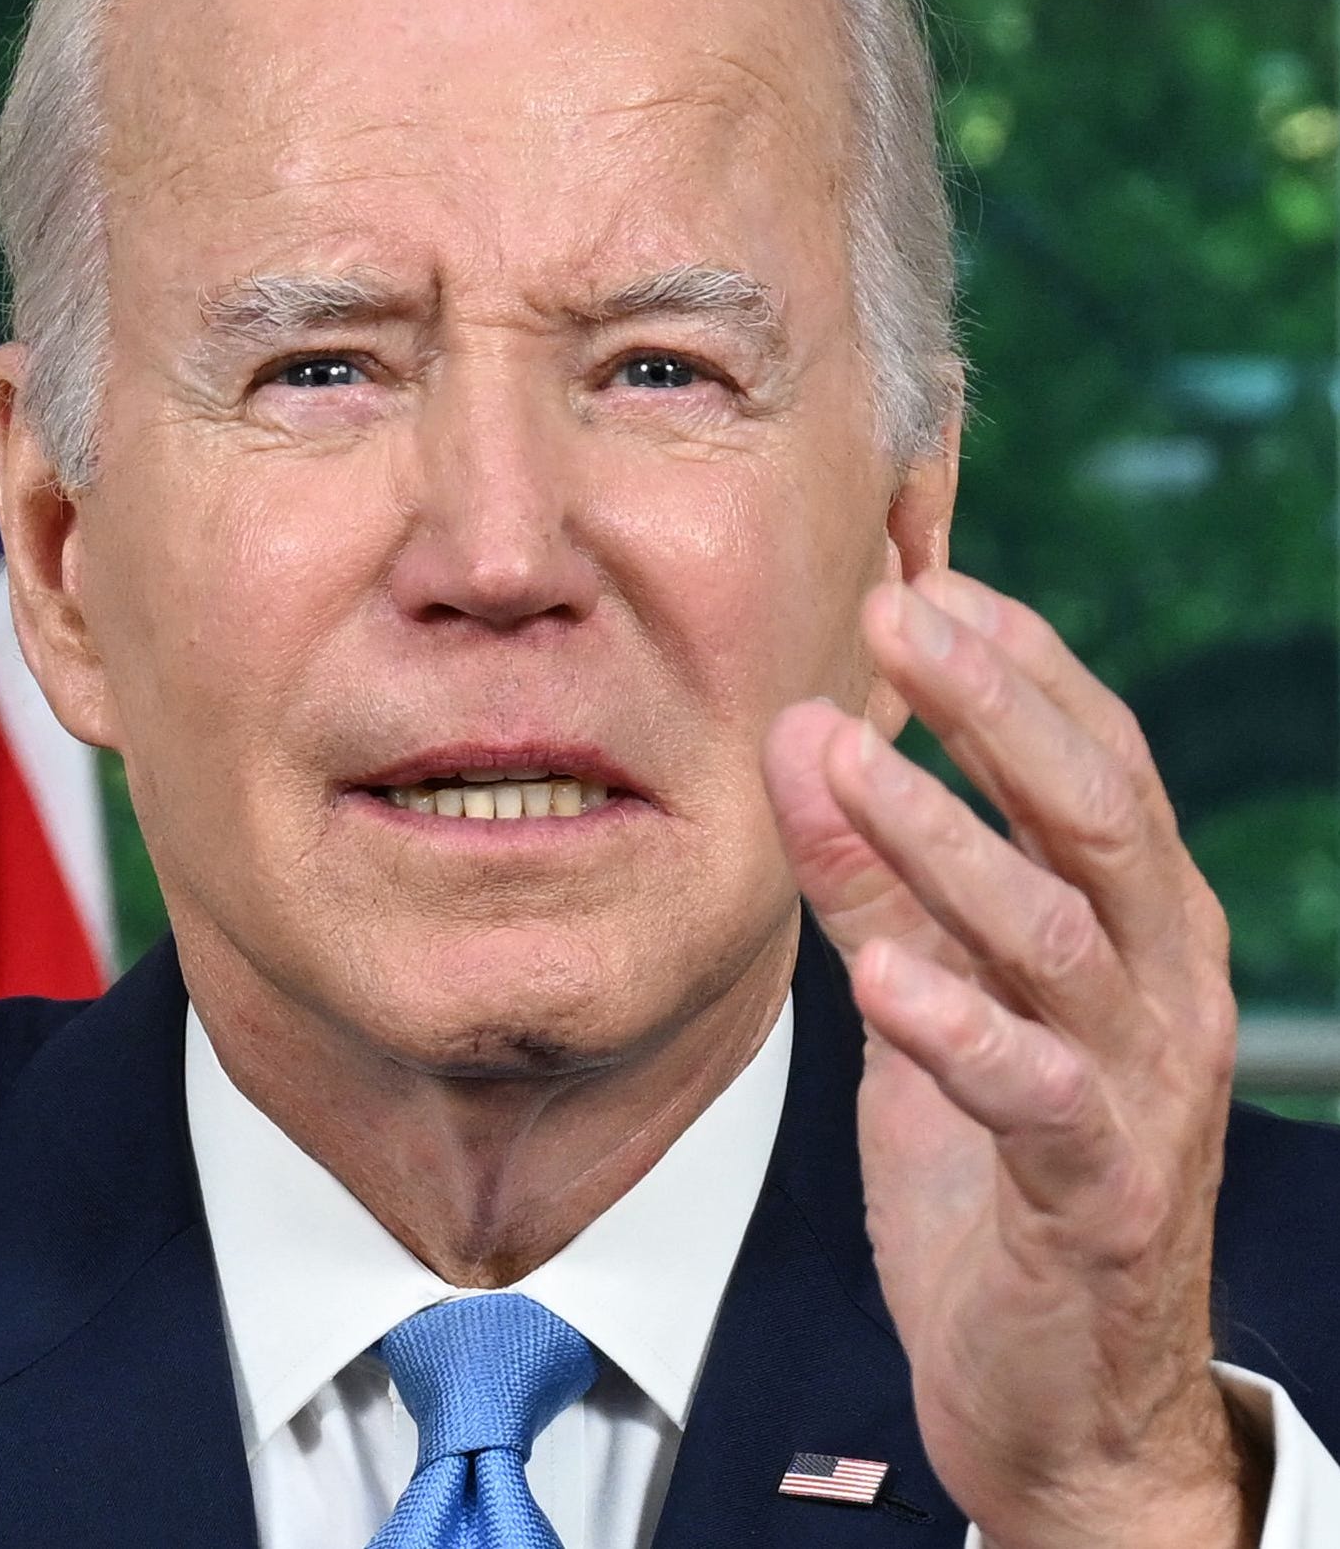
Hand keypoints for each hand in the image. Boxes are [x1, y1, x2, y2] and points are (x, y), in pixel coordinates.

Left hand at [762, 570, 1265, 1548]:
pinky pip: (1032, 1093)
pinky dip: (957, 1028)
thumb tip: (804, 738)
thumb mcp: (928, 990)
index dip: (1012, 661)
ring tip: (840, 756)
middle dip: (993, 702)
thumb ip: (875, 877)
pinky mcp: (1091, 1187)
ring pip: (1053, 931)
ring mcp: (1136, 1083)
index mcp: (1129, 919)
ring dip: (941, 836)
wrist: (1060, 1384)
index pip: (1088, 754)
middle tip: (895, 613)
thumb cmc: (995, 1162)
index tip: (923, 575)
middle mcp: (1155, 980)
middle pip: (1091, 807)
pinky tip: (884, 976)